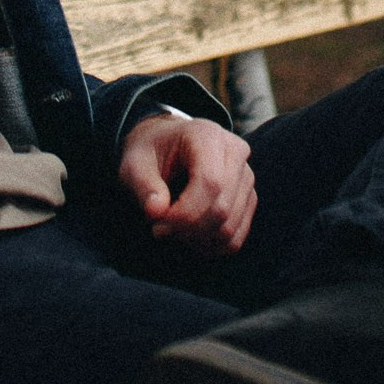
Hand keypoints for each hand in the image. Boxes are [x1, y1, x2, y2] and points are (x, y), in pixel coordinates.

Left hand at [118, 113, 255, 254]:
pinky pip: (236, 237)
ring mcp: (246, 177)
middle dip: (187, 230)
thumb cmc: (150, 154)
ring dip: (197, 241)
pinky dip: (211, 247)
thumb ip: (143, 185)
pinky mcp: (247, 199)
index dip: (184, 213)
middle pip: (222, 208)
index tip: (157, 225)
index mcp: (208, 136)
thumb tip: (156, 212)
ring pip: (230, 226)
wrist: (166, 146)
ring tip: (172, 232)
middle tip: (159, 230)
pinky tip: (188, 238)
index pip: (210, 182)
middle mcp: (235, 152)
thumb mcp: (135, 163)